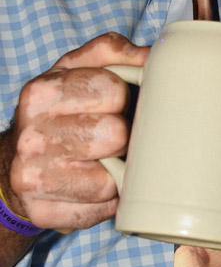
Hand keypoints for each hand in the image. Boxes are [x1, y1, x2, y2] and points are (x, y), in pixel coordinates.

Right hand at [2, 32, 148, 231]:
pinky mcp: (44, 214)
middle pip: (114, 135)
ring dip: (116, 171)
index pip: (111, 90)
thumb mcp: (76, 71)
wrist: (21, 163)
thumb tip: (153, 55)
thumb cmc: (61, 113)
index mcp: (41, 93)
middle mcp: (31, 136)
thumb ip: (112, 53)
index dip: (121, 96)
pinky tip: (92, 187)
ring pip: (110, 179)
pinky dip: (106, 201)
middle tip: (109, 136)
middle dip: (121, 136)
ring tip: (102, 161)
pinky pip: (102, 210)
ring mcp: (33, 178)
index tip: (113, 102)